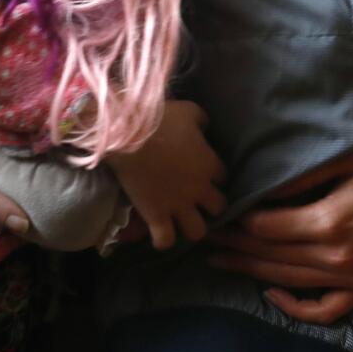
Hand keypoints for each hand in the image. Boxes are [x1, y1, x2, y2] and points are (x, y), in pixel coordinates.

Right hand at [109, 100, 227, 249]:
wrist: (130, 135)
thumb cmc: (161, 119)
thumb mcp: (189, 111)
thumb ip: (201, 121)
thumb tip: (204, 128)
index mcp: (209, 164)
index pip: (223, 177)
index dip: (213, 176)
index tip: (202, 172)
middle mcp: (198, 189)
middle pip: (218, 208)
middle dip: (210, 205)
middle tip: (196, 199)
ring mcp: (178, 205)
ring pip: (198, 232)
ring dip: (191, 226)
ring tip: (180, 219)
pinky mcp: (156, 216)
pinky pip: (165, 240)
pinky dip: (163, 239)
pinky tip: (159, 231)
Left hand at [204, 126, 352, 323]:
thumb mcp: (344, 156)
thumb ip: (301, 174)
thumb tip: (259, 186)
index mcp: (330, 220)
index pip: (266, 228)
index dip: (237, 221)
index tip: (219, 211)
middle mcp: (338, 255)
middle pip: (270, 255)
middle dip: (234, 246)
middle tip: (206, 238)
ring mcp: (352, 276)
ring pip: (288, 280)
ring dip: (250, 272)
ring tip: (222, 261)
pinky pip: (325, 309)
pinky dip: (296, 308)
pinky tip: (272, 294)